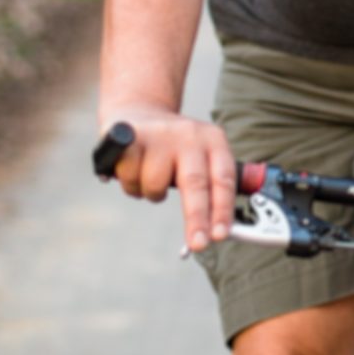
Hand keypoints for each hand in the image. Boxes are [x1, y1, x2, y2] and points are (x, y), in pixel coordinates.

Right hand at [99, 106, 236, 254]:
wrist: (140, 110)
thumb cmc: (174, 148)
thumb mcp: (201, 158)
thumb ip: (212, 188)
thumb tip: (221, 230)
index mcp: (214, 141)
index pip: (223, 179)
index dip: (222, 210)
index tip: (220, 235)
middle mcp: (190, 134)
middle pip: (195, 183)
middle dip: (197, 218)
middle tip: (198, 244)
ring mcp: (161, 133)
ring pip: (155, 184)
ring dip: (151, 193)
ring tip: (150, 179)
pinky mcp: (131, 134)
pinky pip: (130, 175)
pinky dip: (130, 183)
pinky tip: (133, 169)